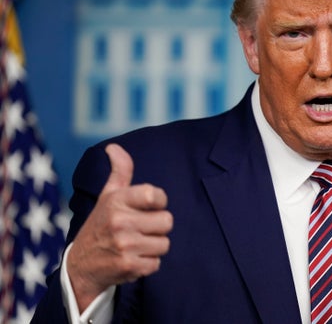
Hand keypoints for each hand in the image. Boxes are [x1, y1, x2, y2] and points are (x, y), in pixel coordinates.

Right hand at [67, 143, 173, 311]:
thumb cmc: (101, 224)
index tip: (148, 207)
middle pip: (167, 221)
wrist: (81, 266)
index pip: (156, 195)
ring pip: (164, 243)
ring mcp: (124, 244)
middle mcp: (120, 221)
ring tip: (135, 245)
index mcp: (117, 200)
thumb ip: (120, 171)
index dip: (159, 202)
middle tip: (140, 229)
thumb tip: (114, 147)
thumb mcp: (108, 196)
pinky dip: (148, 263)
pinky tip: (132, 258)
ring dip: (153, 246)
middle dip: (157, 227)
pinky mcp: (129, 266)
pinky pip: (157, 263)